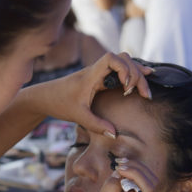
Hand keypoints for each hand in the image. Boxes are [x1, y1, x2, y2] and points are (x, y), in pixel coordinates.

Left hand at [31, 52, 152, 137]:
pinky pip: (120, 71)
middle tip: (144, 95)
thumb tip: (115, 134)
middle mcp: (97, 70)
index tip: (126, 87)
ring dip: (137, 74)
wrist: (46, 97)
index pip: (111, 58)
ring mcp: (100, 73)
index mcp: (91, 75)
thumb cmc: (59, 103)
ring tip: (145, 91)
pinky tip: (143, 80)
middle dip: (137, 75)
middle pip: (124, 59)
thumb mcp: (78, 116)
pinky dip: (132, 75)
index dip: (124, 68)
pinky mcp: (101, 78)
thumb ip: (96, 125)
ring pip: (124, 62)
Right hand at [67, 159, 158, 191]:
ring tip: (118, 165)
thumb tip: (119, 172)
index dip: (136, 173)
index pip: (148, 187)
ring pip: (144, 181)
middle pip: (150, 182)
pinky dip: (128, 176)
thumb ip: (111, 188)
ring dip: (133, 170)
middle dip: (137, 168)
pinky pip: (135, 186)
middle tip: (119, 163)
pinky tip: (117, 172)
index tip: (119, 169)